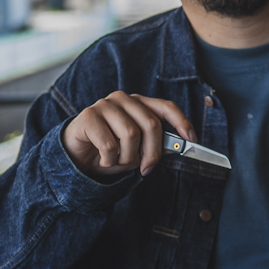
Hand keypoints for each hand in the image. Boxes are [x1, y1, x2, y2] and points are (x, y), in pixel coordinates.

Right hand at [62, 92, 195, 178]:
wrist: (76, 157)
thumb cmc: (109, 151)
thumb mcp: (137, 151)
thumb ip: (157, 145)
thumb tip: (178, 146)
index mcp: (138, 104)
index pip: (166, 107)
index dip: (182, 123)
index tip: (192, 140)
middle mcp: (123, 99)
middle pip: (151, 124)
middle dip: (152, 152)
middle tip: (145, 168)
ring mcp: (104, 105)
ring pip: (130, 135)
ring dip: (127, 158)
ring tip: (117, 161)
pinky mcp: (88, 116)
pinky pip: (109, 144)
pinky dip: (109, 160)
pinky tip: (103, 160)